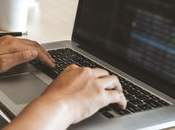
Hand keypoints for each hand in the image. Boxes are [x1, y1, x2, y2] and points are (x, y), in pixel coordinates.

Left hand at [0, 35, 54, 74]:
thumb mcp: (3, 63)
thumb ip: (20, 57)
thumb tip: (34, 53)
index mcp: (13, 44)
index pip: (35, 49)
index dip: (45, 57)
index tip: (51, 64)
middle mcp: (12, 40)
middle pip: (33, 44)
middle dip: (44, 53)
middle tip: (51, 61)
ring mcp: (8, 41)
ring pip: (28, 43)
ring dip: (38, 50)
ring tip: (44, 58)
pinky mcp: (4, 43)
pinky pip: (22, 44)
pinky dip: (30, 49)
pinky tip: (30, 53)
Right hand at [6, 65, 125, 129]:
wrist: (55, 106)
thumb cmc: (52, 99)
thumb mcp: (56, 84)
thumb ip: (64, 82)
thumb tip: (65, 89)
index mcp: (74, 70)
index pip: (88, 70)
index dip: (93, 77)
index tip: (94, 82)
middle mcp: (86, 74)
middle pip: (103, 73)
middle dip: (107, 80)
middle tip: (109, 87)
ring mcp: (95, 84)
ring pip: (113, 80)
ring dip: (117, 87)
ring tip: (119, 93)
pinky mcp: (102, 95)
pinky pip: (117, 95)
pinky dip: (122, 100)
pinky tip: (122, 104)